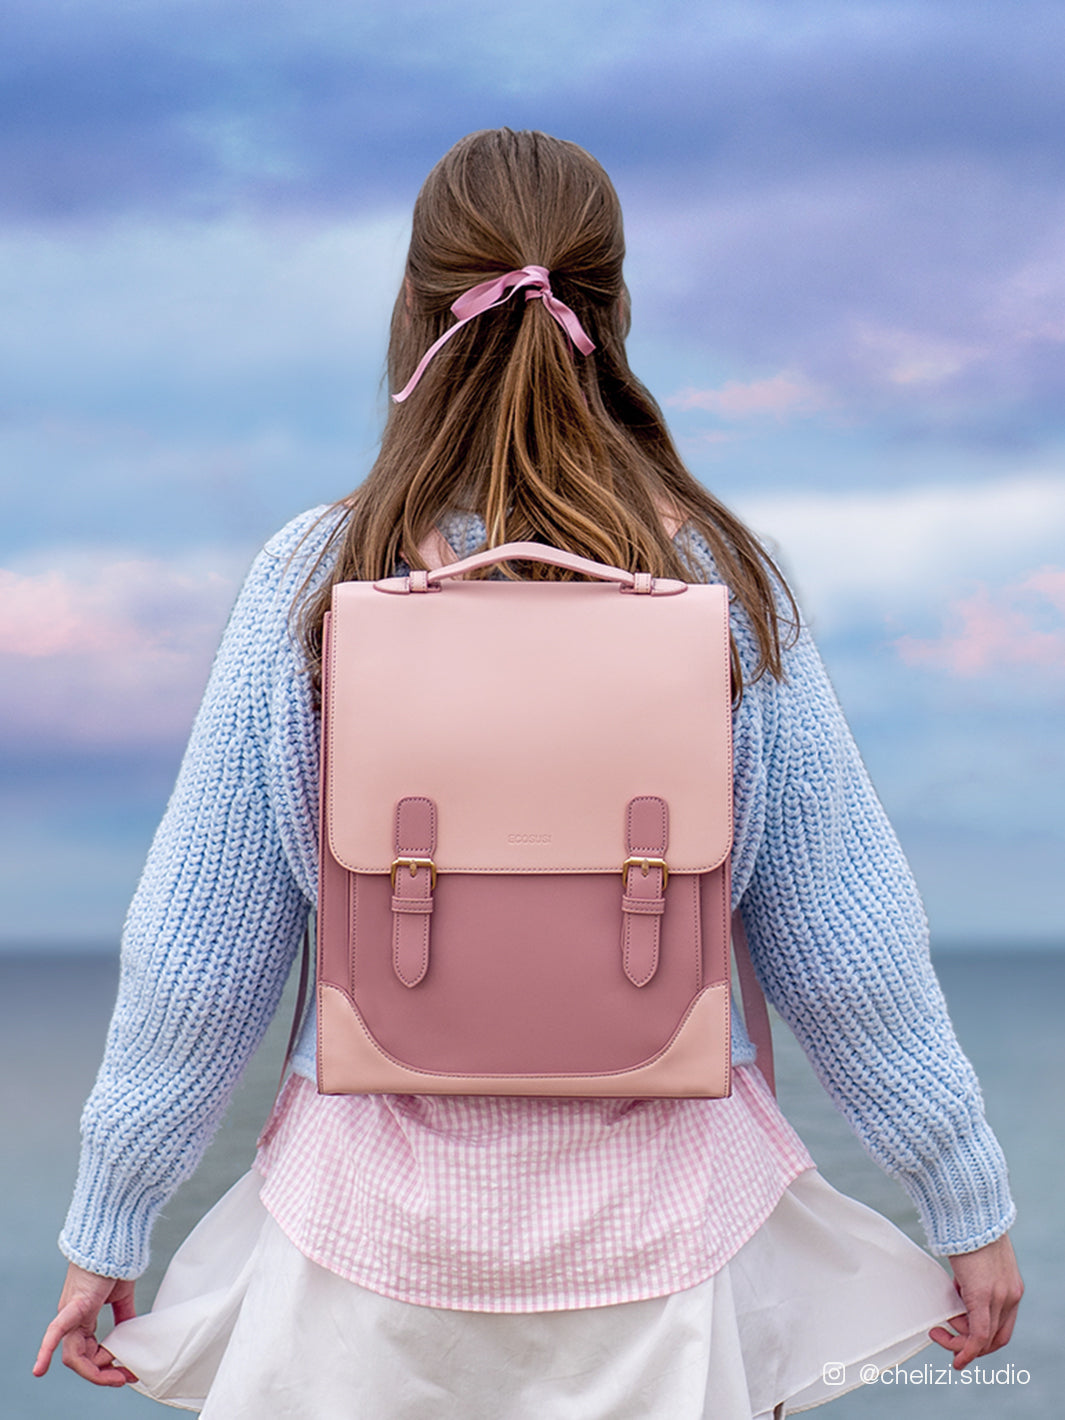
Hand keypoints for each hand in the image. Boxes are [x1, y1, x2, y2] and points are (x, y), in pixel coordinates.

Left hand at [33, 1262, 138, 1386]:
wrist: (111, 1241)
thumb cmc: (114, 1264)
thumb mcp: (122, 1296)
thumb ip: (123, 1317)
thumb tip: (130, 1335)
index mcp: (81, 1319)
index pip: (89, 1353)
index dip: (107, 1366)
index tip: (128, 1370)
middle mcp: (71, 1321)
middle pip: (81, 1360)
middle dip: (104, 1374)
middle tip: (126, 1378)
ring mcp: (69, 1314)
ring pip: (74, 1355)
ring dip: (96, 1371)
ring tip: (119, 1376)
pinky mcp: (73, 1306)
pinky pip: (56, 1332)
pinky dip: (46, 1351)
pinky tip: (40, 1369)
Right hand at [930, 1233, 1022, 1369]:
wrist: (971, 1212)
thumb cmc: (969, 1230)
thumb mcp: (977, 1261)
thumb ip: (973, 1280)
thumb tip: (959, 1291)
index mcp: (1012, 1288)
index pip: (1002, 1326)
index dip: (983, 1338)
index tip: (960, 1334)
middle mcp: (1010, 1296)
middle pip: (996, 1338)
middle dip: (971, 1345)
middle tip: (946, 1335)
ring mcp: (999, 1297)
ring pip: (984, 1338)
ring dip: (960, 1342)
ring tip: (939, 1328)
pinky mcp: (982, 1295)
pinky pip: (978, 1334)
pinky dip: (967, 1351)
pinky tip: (956, 1359)